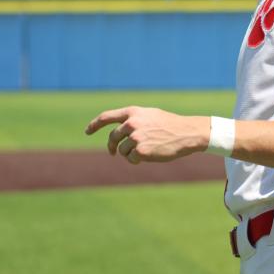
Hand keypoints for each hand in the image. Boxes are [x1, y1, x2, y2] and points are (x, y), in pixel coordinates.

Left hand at [84, 106, 208, 163]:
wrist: (186, 133)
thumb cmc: (170, 125)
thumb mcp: (150, 116)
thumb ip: (134, 120)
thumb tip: (119, 131)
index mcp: (133, 112)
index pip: (106, 117)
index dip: (94, 125)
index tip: (87, 131)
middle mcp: (131, 123)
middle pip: (113, 137)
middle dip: (112, 146)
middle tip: (114, 152)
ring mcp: (135, 137)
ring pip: (122, 150)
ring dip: (128, 154)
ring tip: (142, 152)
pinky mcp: (140, 151)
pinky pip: (131, 159)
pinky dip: (137, 160)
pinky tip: (149, 156)